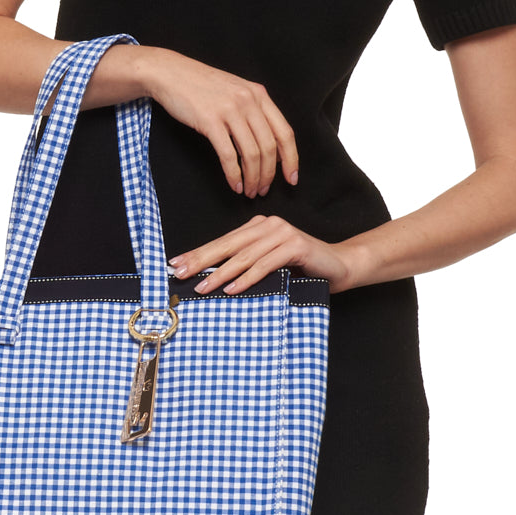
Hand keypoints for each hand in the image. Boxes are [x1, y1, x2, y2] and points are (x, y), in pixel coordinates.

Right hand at [142, 49, 299, 197]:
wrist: (172, 73)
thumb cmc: (202, 86)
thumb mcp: (236, 92)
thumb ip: (254, 113)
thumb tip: (267, 145)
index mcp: (259, 95)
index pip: (285, 132)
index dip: (291, 159)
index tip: (291, 178)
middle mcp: (249, 101)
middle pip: (269, 147)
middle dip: (269, 175)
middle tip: (263, 190)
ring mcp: (230, 110)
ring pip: (251, 153)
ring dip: (252, 178)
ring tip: (249, 190)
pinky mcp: (210, 121)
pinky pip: (228, 155)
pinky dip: (234, 174)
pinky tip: (234, 184)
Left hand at [168, 215, 359, 296]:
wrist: (339, 266)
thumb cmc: (302, 270)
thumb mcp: (269, 267)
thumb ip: (246, 267)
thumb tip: (210, 280)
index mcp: (258, 227)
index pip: (223, 242)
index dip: (198, 253)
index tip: (175, 265)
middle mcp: (268, 225)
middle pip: (228, 245)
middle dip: (202, 260)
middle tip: (180, 273)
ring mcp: (282, 233)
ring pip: (245, 256)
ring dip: (221, 273)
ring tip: (203, 287)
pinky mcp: (295, 245)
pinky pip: (266, 264)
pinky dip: (248, 278)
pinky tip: (233, 289)